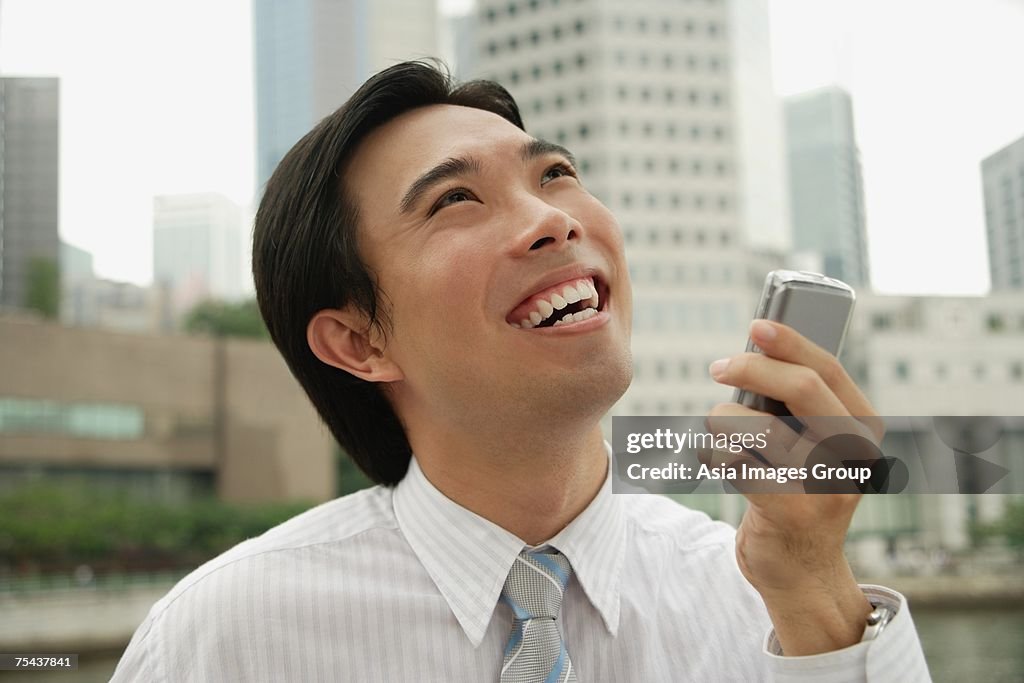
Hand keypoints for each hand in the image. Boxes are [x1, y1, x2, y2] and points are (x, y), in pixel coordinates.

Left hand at [706, 319, 879, 654]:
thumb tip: (754, 349)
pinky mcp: (792, 513)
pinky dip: (716, 455)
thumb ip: (795, 404)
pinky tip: (718, 460)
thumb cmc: (794, 489)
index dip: (792, 342)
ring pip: (759, 426)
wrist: (800, 570)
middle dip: (752, 368)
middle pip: (802, 388)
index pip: (830, 369)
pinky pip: (737, 463)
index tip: (757, 326)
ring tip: (717, 428)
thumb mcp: (809, 443)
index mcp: (864, 429)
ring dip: (723, 419)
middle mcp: (855, 456)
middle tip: (718, 366)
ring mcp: (827, 487)